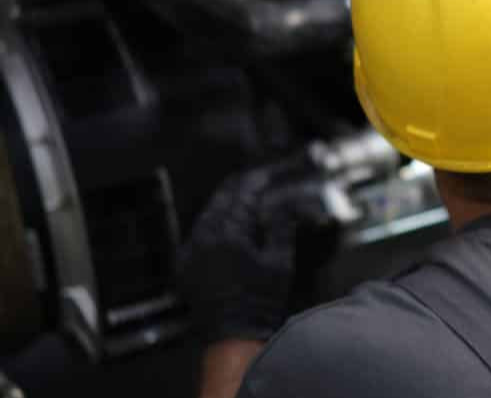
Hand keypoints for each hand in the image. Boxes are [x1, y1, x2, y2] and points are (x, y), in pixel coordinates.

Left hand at [179, 159, 313, 343]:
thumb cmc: (261, 300)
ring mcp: (190, 252)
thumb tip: (286, 200)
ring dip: (226, 203)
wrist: (233, 335)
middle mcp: (203, 238)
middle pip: (220, 199)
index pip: (242, 196)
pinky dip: (214, 222)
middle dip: (240, 188)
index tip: (269, 174)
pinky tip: (227, 223)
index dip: (258, 182)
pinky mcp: (185, 265)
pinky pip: (198, 232)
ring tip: (245, 198)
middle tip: (258, 181)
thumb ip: (281, 225)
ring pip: (207, 214)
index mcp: (227, 234)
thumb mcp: (280, 260)